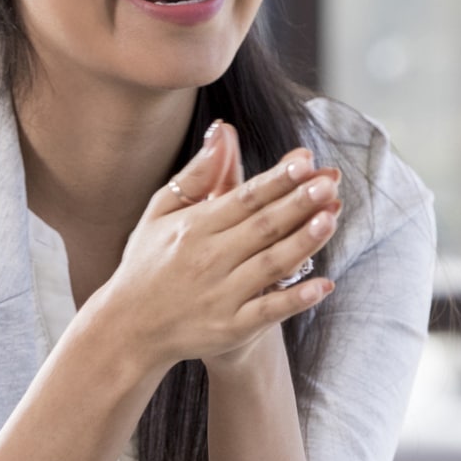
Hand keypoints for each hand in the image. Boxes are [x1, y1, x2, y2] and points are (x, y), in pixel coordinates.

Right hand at [84, 122, 340, 374]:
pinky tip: (324, 285)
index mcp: (195, 227)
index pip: (244, 198)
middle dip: (298, 203)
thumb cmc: (148, 263)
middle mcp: (209, 258)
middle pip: (262, 226)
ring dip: (303, 242)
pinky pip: (268, 312)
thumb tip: (222, 131)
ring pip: (270, 264)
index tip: (306, 161)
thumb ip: (197, 175)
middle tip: (330, 183)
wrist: (128, 328)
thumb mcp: (161, 213)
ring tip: (331, 218)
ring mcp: (222, 295)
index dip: (276, 180)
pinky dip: (296, 299)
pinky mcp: (231, 328)